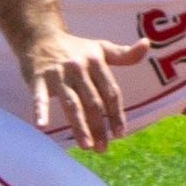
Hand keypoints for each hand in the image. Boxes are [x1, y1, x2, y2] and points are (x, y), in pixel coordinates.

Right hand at [21, 31, 150, 151]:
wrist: (39, 36)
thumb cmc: (75, 48)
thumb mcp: (100, 48)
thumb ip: (124, 54)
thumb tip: (147, 44)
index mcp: (96, 62)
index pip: (111, 93)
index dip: (116, 114)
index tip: (120, 134)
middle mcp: (79, 68)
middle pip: (93, 102)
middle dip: (99, 127)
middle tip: (102, 149)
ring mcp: (58, 73)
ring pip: (72, 103)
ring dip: (79, 126)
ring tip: (87, 146)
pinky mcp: (38, 78)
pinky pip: (40, 96)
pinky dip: (40, 110)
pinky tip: (42, 126)